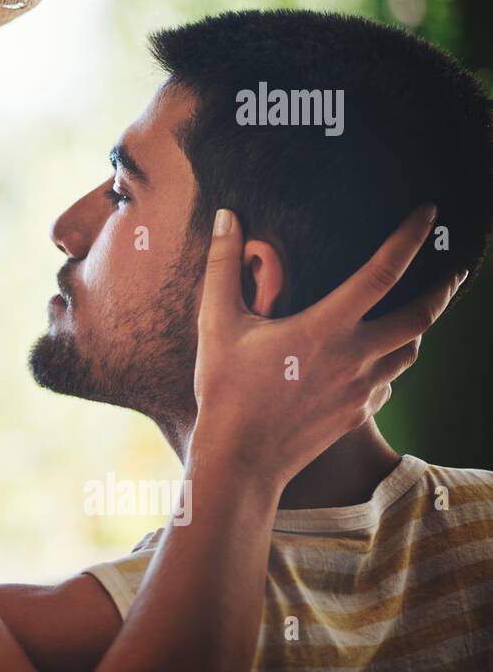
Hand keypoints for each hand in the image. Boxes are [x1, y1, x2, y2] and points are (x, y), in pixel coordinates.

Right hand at [191, 203, 465, 485]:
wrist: (242, 459)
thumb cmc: (225, 388)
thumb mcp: (216, 322)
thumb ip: (223, 266)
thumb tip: (227, 217)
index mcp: (326, 326)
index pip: (383, 271)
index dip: (410, 237)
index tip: (429, 212)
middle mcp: (356, 356)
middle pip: (421, 316)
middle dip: (443, 289)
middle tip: (454, 270)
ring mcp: (362, 389)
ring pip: (410, 351)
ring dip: (419, 327)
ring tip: (419, 311)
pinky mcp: (358, 414)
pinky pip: (389, 383)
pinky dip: (391, 364)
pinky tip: (378, 360)